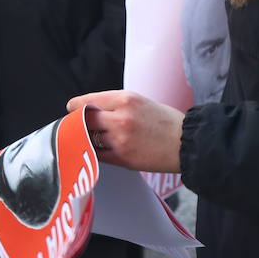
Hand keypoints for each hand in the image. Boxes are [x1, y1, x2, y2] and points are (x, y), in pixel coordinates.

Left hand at [66, 90, 184, 172]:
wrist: (187, 144)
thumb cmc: (166, 122)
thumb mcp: (141, 102)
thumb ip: (117, 105)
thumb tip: (95, 110)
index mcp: (126, 99)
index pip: (90, 100)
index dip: (77, 105)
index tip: (71, 108)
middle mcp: (120, 118)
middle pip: (85, 119)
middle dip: (77, 122)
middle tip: (73, 125)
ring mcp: (119, 139)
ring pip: (89, 137)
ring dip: (84, 138)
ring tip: (83, 139)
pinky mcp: (122, 158)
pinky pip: (98, 155)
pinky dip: (94, 152)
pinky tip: (95, 151)